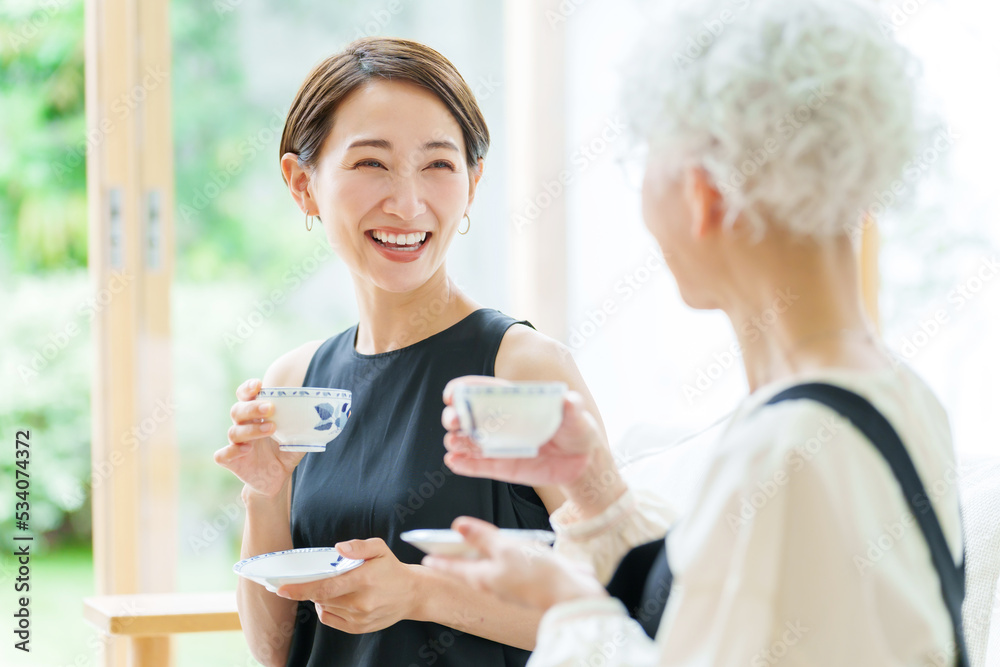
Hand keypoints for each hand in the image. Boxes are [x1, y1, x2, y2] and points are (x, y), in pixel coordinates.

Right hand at [214, 378, 304, 498]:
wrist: (278, 478)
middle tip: (270, 408)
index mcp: (257, 416)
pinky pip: (223, 454)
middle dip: (252, 407)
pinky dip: (232, 451)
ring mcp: (236, 444)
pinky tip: (246, 449)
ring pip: (234, 431)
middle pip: (238, 411)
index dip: (248, 388)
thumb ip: (307, 424)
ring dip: (252, 429)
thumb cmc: (286, 451)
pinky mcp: (232, 461)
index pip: (246, 396)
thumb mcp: (299, 436)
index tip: (258, 384)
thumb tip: (329, 412)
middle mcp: (244, 426)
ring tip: (272, 429)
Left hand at [276, 538, 420, 633]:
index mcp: (364, 580)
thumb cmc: (391, 568)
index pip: (326, 587)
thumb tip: (338, 548)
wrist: (411, 594)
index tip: (282, 588)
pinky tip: (335, 598)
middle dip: (307, 589)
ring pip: (325, 607)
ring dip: (319, 596)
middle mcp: (361, 602)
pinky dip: (325, 608)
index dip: (301, 589)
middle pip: (322, 597)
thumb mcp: (380, 548)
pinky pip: (330, 619)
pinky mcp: (358, 628)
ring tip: (329, 585)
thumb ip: (359, 546)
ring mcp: (359, 618)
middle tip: (296, 582)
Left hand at [423, 517, 606, 610]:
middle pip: (471, 567)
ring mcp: (510, 584)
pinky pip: (508, 567)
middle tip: (446, 547)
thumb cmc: (536, 573)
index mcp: (483, 578)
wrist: (570, 595)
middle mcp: (494, 584)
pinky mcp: (527, 581)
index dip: (439, 560)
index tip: (425, 557)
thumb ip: (482, 536)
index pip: (454, 567)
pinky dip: (503, 556)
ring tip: (473, 544)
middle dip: (459, 557)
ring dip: (481, 555)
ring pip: (490, 567)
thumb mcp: (505, 548)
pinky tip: (509, 548)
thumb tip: (457, 525)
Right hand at [441, 376, 602, 486]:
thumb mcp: (576, 415)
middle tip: (453, 421)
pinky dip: (463, 464)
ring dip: (456, 440)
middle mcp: (499, 421)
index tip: (452, 394)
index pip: (481, 391)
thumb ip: (571, 407)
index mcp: (512, 401)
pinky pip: (477, 465)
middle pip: (467, 415)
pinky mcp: (501, 466)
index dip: (463, 390)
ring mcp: (498, 444)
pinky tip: (453, 461)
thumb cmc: (576, 428)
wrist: (582, 461)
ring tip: (453, 443)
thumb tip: (569, 400)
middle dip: (454, 416)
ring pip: (468, 440)